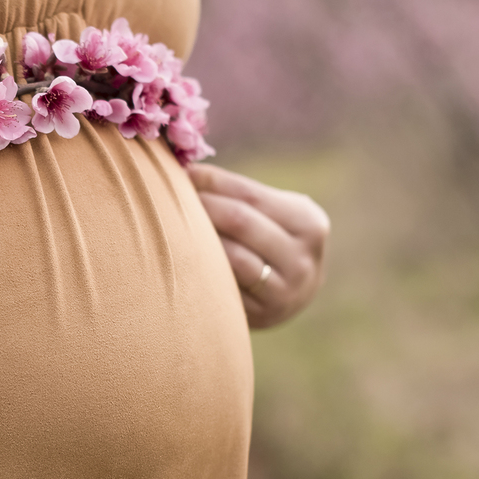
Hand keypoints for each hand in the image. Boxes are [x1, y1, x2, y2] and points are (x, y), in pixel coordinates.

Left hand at [187, 163, 329, 328]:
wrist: (290, 295)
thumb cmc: (269, 241)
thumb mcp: (273, 214)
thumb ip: (241, 194)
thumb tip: (186, 164)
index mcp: (309, 222)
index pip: (250, 194)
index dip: (212, 181)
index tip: (183, 172)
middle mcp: (304, 258)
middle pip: (239, 221)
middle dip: (201, 205)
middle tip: (169, 196)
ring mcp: (286, 291)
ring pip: (231, 255)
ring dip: (197, 236)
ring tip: (172, 223)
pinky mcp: (263, 314)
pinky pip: (224, 285)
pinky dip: (201, 266)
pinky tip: (182, 255)